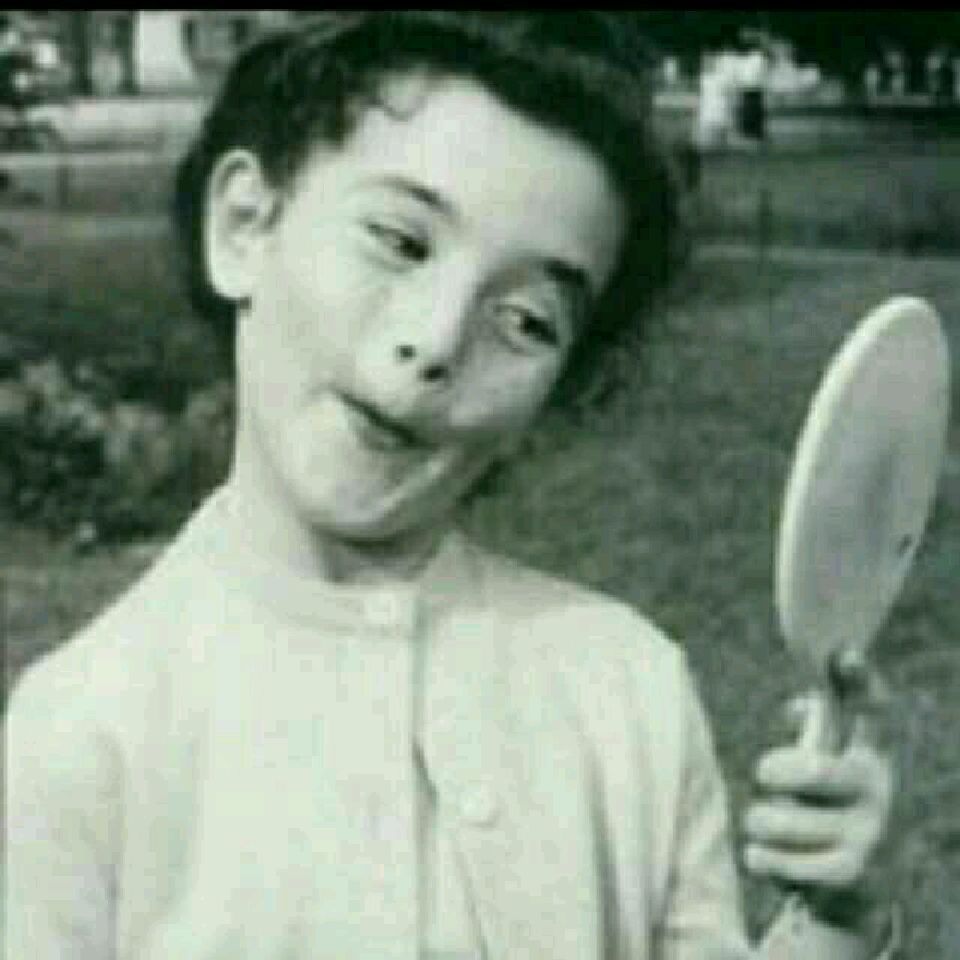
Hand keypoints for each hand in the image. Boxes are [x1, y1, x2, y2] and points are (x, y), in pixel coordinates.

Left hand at [742, 652, 895, 931]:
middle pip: (811, 769)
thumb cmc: (825, 804)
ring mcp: (867, 832)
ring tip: (764, 823)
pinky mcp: (848, 872)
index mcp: (868, 753)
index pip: (870, 710)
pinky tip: (762, 854)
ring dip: (760, 820)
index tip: (843, 653)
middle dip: (774, 770)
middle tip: (766, 773)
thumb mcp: (826, 758)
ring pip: (778, 818)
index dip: (859, 682)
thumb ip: (818, 720)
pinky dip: (761, 857)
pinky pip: (779, 859)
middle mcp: (876, 789)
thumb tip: (808, 694)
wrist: (855, 886)